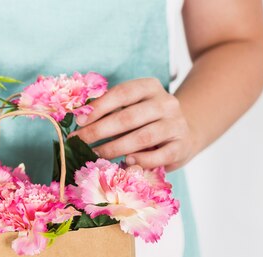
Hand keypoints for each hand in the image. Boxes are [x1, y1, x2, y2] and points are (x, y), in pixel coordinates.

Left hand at [71, 78, 198, 171]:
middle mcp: (166, 103)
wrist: (183, 134)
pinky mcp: (182, 146)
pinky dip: (141, 160)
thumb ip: (110, 111)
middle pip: (128, 117)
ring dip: (115, 148)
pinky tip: (126, 162)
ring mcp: (176, 124)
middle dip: (99, 131)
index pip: (122, 93)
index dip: (98, 107)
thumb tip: (80, 119)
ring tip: (96, 154)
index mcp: (150, 87)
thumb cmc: (147, 121)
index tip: (78, 120)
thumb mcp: (132, 108)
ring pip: (142, 137)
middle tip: (79, 142)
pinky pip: (159, 156)